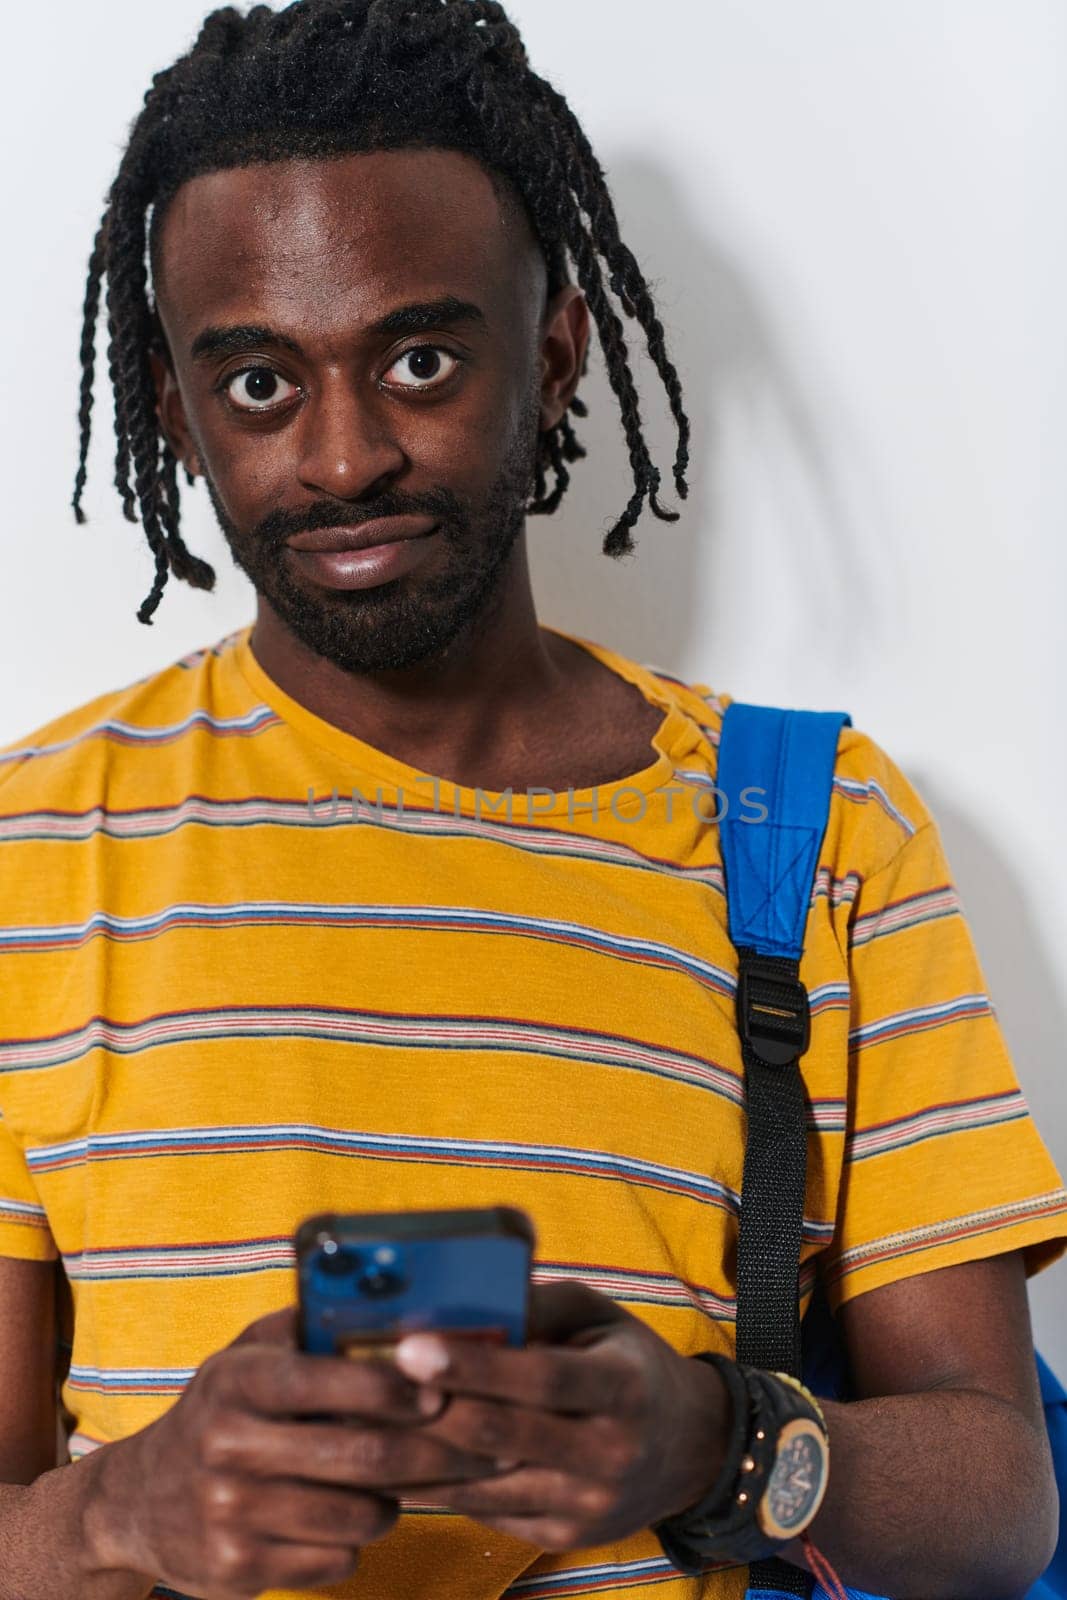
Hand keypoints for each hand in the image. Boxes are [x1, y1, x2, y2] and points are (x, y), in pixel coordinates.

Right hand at [84, 1304, 512, 1599]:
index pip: (333, 1380)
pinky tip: (345, 1519)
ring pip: (359, 1515)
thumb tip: (402, 1304)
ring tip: (394, 1484)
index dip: (397, 1388)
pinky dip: (355, 1542)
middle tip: (476, 1451)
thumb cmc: (224, 1410)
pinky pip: (336, 1561)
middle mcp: (227, 1444)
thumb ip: (314, 1328)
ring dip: (394, 1502)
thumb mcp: (251, 1354)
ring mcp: (228, 1512)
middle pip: (363, 1457)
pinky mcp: (234, 1569)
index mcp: (239, 1379)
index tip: (442, 1392)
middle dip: (432, 1455)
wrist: (141, 1500)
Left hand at [391, 1281, 730, 1551]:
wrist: (689, 1449)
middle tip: (363, 1386)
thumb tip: (465, 1300)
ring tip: (361, 1423)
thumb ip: (537, 1306)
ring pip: (483, 1483)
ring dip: (416, 1455)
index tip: (412, 1346)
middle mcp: (610, 1452)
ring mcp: (586, 1504)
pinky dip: (435, 1485)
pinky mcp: (563, 1535)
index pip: (541, 1379)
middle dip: (428, 1411)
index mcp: (622, 1387)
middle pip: (502, 1437)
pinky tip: (394, 1457)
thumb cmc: (627, 1363)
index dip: (475, 1365)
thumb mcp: (597, 1316)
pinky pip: (484, 1510)